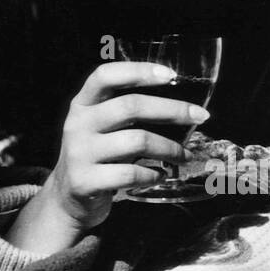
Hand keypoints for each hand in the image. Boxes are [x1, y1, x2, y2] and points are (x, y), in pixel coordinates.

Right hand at [5, 61, 209, 255]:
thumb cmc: (97, 158)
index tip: (172, 75)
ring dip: (170, 148)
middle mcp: (78, 124)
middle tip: (201, 117)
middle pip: (131, 107)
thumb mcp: (101, 128)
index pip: (106, 75)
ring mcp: (80, 153)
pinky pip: (130, 174)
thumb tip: (182, 107)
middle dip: (173, 110)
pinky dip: (153, 175)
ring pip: (137, 141)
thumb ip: (127, 113)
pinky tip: (161, 175)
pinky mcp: (85, 182)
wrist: (68, 200)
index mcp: (82, 104)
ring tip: (184, 156)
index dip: (139, 71)